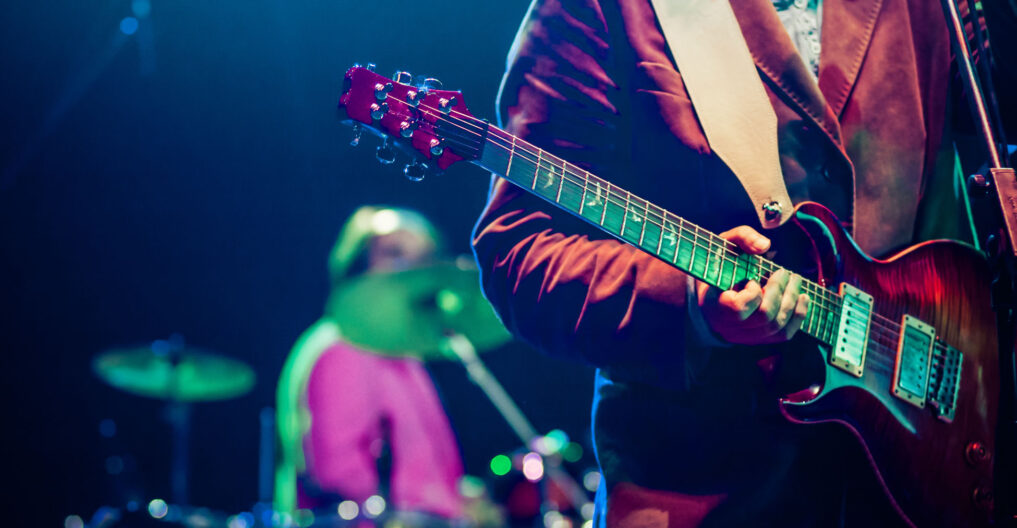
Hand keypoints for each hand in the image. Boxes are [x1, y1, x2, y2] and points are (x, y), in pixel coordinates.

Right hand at [695, 226, 809, 344]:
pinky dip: (798, 315)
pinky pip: (783, 335)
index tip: (752, 279)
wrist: (711, 291)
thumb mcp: (725, 245)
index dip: (752, 294)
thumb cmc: (719, 266)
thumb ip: (742, 237)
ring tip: (795, 281)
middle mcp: (729, 326)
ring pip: (776, 326)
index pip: (738, 309)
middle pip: (765, 317)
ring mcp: (745, 336)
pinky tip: (802, 298)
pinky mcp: (759, 339)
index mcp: (714, 306)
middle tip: (783, 273)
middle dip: (780, 291)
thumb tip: (765, 246)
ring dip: (792, 300)